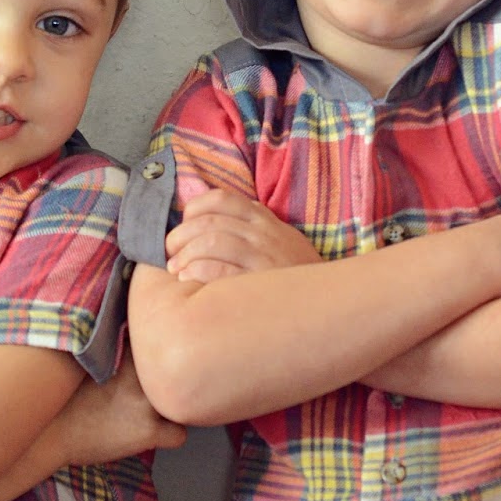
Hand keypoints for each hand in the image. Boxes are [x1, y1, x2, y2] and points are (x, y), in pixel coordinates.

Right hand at [55, 348, 185, 461]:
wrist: (46, 431)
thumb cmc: (60, 396)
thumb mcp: (85, 358)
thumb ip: (112, 350)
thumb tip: (130, 344)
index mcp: (123, 349)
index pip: (158, 343)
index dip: (155, 358)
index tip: (147, 368)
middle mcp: (140, 371)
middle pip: (174, 372)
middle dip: (165, 382)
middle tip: (147, 394)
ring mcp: (145, 401)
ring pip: (181, 402)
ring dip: (169, 408)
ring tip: (148, 414)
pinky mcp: (148, 431)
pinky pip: (179, 435)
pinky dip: (169, 436)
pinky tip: (150, 435)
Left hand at [165, 189, 322, 282]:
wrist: (331, 302)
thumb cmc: (295, 272)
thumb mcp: (277, 238)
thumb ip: (246, 223)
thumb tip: (200, 207)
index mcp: (264, 219)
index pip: (221, 199)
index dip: (194, 208)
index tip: (183, 223)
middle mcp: (263, 234)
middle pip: (209, 222)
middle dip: (180, 236)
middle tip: (169, 252)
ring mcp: (263, 258)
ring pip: (211, 243)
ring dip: (184, 254)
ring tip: (175, 269)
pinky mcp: (260, 284)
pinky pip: (220, 272)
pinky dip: (198, 272)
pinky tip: (188, 280)